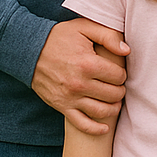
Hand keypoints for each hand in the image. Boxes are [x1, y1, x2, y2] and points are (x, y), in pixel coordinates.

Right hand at [32, 18, 128, 134]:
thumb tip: (126, 50)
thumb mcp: (84, 27)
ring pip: (101, 111)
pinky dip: (95, 129)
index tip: (120, 72)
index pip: (118, 76)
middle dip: (120, 91)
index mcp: (87, 64)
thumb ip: (108, 36)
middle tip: (119, 86)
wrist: (30, 52)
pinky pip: (81, 124)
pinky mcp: (61, 107)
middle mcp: (79, 84)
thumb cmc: (60, 38)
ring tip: (116, 102)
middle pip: (112, 95)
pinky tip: (105, 128)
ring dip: (113, 109)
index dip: (122, 74)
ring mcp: (70, 98)